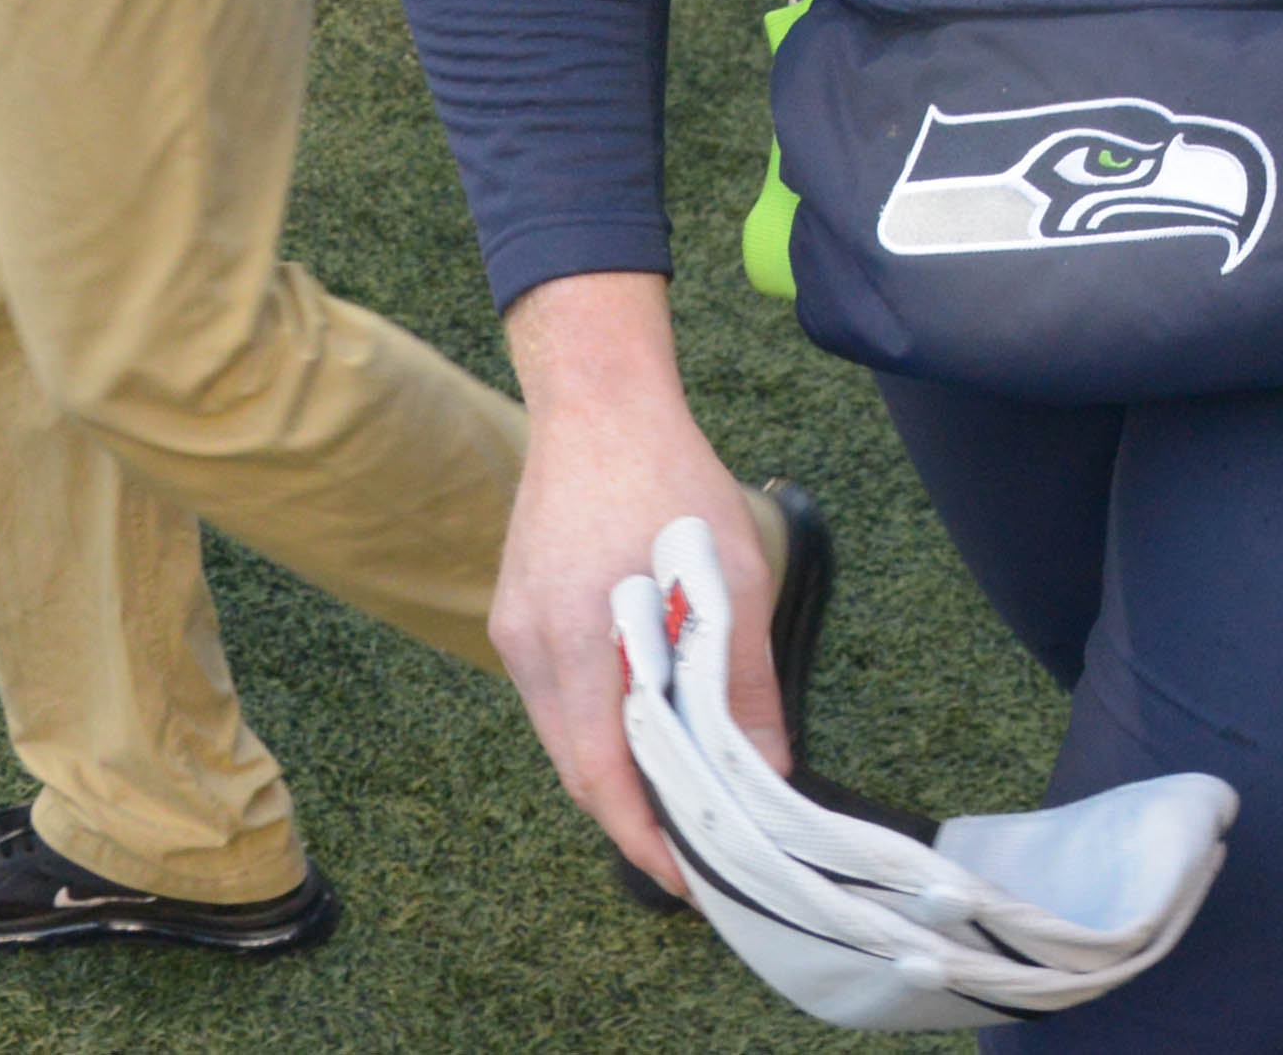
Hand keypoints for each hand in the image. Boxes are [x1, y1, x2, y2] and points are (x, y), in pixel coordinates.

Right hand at [490, 274, 780, 896]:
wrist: (599, 401)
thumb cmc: (672, 479)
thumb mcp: (734, 577)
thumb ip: (742, 679)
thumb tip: (766, 770)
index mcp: (580, 641)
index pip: (600, 776)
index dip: (643, 837)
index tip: (685, 880)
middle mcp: (532, 647)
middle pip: (576, 766)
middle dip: (633, 816)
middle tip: (694, 851)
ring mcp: (516, 630)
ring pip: (563, 734)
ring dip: (616, 768)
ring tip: (679, 793)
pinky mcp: (516, 612)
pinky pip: (555, 695)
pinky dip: (599, 722)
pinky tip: (644, 719)